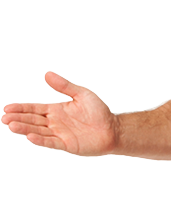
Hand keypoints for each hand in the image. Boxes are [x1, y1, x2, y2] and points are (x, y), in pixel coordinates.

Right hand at [1, 71, 116, 155]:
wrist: (112, 128)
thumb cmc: (98, 111)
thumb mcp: (81, 94)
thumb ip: (64, 86)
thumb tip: (47, 74)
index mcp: (57, 110)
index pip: (35, 109)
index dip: (21, 108)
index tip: (7, 107)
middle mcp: (55, 123)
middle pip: (33, 120)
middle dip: (18, 118)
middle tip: (4, 117)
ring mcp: (60, 134)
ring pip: (38, 131)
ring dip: (25, 128)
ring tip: (11, 125)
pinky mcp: (67, 144)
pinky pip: (51, 141)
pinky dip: (41, 139)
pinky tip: (30, 136)